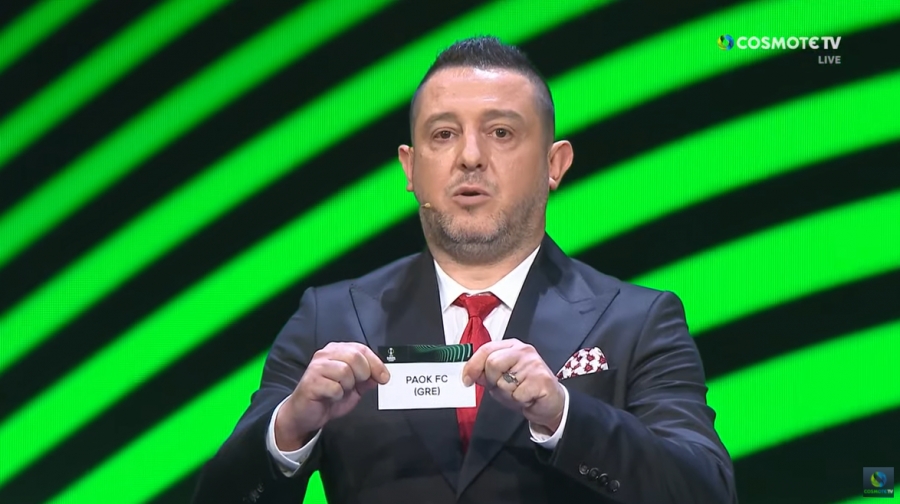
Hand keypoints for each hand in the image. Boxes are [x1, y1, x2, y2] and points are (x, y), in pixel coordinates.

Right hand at [275, 342, 389, 449]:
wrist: (305, 414)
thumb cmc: (328, 397)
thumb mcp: (353, 388)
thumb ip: (366, 379)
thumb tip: (381, 375)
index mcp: (337, 351)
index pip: (361, 349)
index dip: (376, 363)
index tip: (384, 377)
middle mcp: (325, 355)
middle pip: (355, 357)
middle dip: (363, 374)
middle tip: (358, 385)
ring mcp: (316, 367)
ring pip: (345, 371)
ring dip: (348, 386)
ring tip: (341, 391)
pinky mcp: (311, 382)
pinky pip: (335, 387)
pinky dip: (337, 396)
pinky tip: (331, 397)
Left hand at [462, 339, 564, 432]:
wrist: (550, 404)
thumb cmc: (525, 390)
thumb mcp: (500, 380)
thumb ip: (485, 374)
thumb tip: (470, 373)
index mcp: (512, 347)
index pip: (486, 349)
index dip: (472, 365)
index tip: (466, 379)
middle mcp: (524, 351)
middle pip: (492, 363)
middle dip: (492, 381)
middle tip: (503, 388)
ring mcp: (534, 364)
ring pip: (503, 382)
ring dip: (507, 394)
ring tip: (518, 393)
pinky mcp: (542, 379)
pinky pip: (517, 394)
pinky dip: (519, 401)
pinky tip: (527, 398)